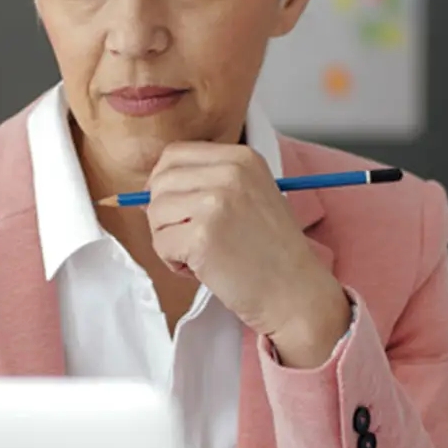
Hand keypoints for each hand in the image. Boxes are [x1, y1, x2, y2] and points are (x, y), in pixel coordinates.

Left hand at [143, 142, 350, 367]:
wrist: (296, 293)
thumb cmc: (272, 253)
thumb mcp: (251, 196)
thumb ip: (209, 182)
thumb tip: (151, 188)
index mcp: (241, 158)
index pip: (175, 154)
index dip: (163, 182)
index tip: (173, 207)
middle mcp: (230, 172)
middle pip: (160, 182)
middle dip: (164, 215)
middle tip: (189, 239)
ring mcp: (215, 202)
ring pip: (155, 213)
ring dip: (169, 240)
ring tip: (201, 255)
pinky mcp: (202, 236)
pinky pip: (161, 244)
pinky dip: (173, 262)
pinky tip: (203, 269)